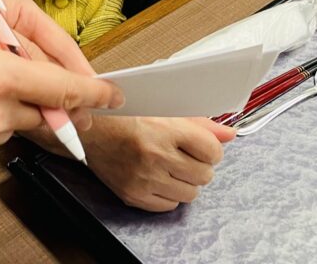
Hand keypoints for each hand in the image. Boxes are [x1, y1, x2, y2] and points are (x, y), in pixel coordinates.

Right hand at [26, 116, 233, 211]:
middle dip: (198, 165)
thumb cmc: (123, 114)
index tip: (201, 146)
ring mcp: (143, 178)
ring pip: (190, 194)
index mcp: (163, 129)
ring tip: (170, 166)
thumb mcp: (163, 108)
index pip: (212, 151)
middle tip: (182, 155)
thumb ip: (199, 123)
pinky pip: (169, 206)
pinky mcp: (133, 195)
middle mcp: (154, 155)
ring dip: (185, 181)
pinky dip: (168, 195)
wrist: (87, 129)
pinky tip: (158, 177)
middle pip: (204, 175)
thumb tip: (229, 134)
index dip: (209, 149)